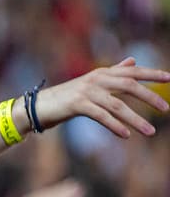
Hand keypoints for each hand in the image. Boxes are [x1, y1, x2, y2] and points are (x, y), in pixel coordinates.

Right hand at [36, 57, 169, 137]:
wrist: (39, 106)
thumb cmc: (66, 97)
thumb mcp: (91, 83)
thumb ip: (113, 73)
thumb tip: (132, 61)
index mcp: (101, 73)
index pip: (131, 71)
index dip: (150, 74)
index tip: (169, 78)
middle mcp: (95, 80)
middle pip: (129, 85)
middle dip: (149, 97)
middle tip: (166, 109)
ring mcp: (86, 92)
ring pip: (117, 105)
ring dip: (135, 120)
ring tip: (150, 132)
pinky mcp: (77, 105)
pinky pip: (101, 116)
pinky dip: (115, 125)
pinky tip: (126, 135)